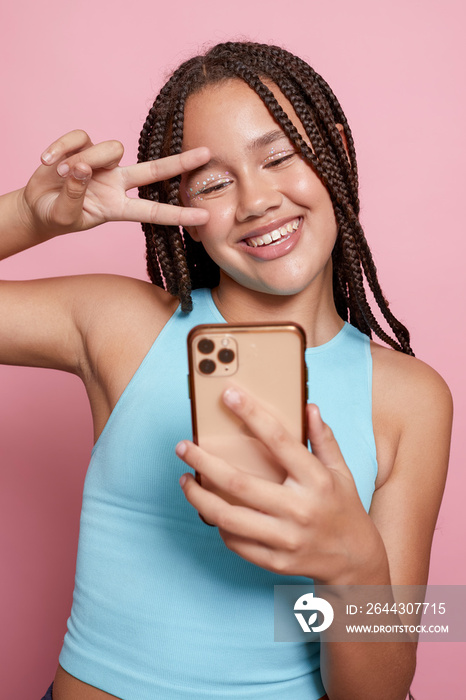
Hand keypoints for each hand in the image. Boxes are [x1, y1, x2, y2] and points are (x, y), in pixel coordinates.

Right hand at [20, 129, 209, 240]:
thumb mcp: (66, 215)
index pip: (154, 211)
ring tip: (59, 173)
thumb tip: (82, 167)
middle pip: (153, 170)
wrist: (37, 207)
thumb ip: (75, 194)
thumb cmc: (57, 216)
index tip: (205, 217)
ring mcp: (101, 164)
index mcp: (117, 208)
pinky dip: (62, 147)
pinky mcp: (83, 147)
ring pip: (110, 149)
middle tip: (206, 153)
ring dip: (84, 160)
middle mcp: (116, 183)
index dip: (179, 214)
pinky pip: (80, 138)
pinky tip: (47, 160)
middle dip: (180, 163)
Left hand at [177, 387, 387, 583]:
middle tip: (183, 447)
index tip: (229, 395)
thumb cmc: (344, 508)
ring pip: (228, 517)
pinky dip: (218, 525)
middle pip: (239, 483)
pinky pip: (236, 543)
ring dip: (198, 498)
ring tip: (184, 481)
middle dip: (204, 462)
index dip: (252, 414)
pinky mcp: (276, 562)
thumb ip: (324, 440)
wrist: (356, 562)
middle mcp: (300, 509)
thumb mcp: (341, 471)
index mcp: (316, 480)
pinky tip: (209, 510)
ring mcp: (286, 539)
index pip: (279, 440)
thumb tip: (309, 407)